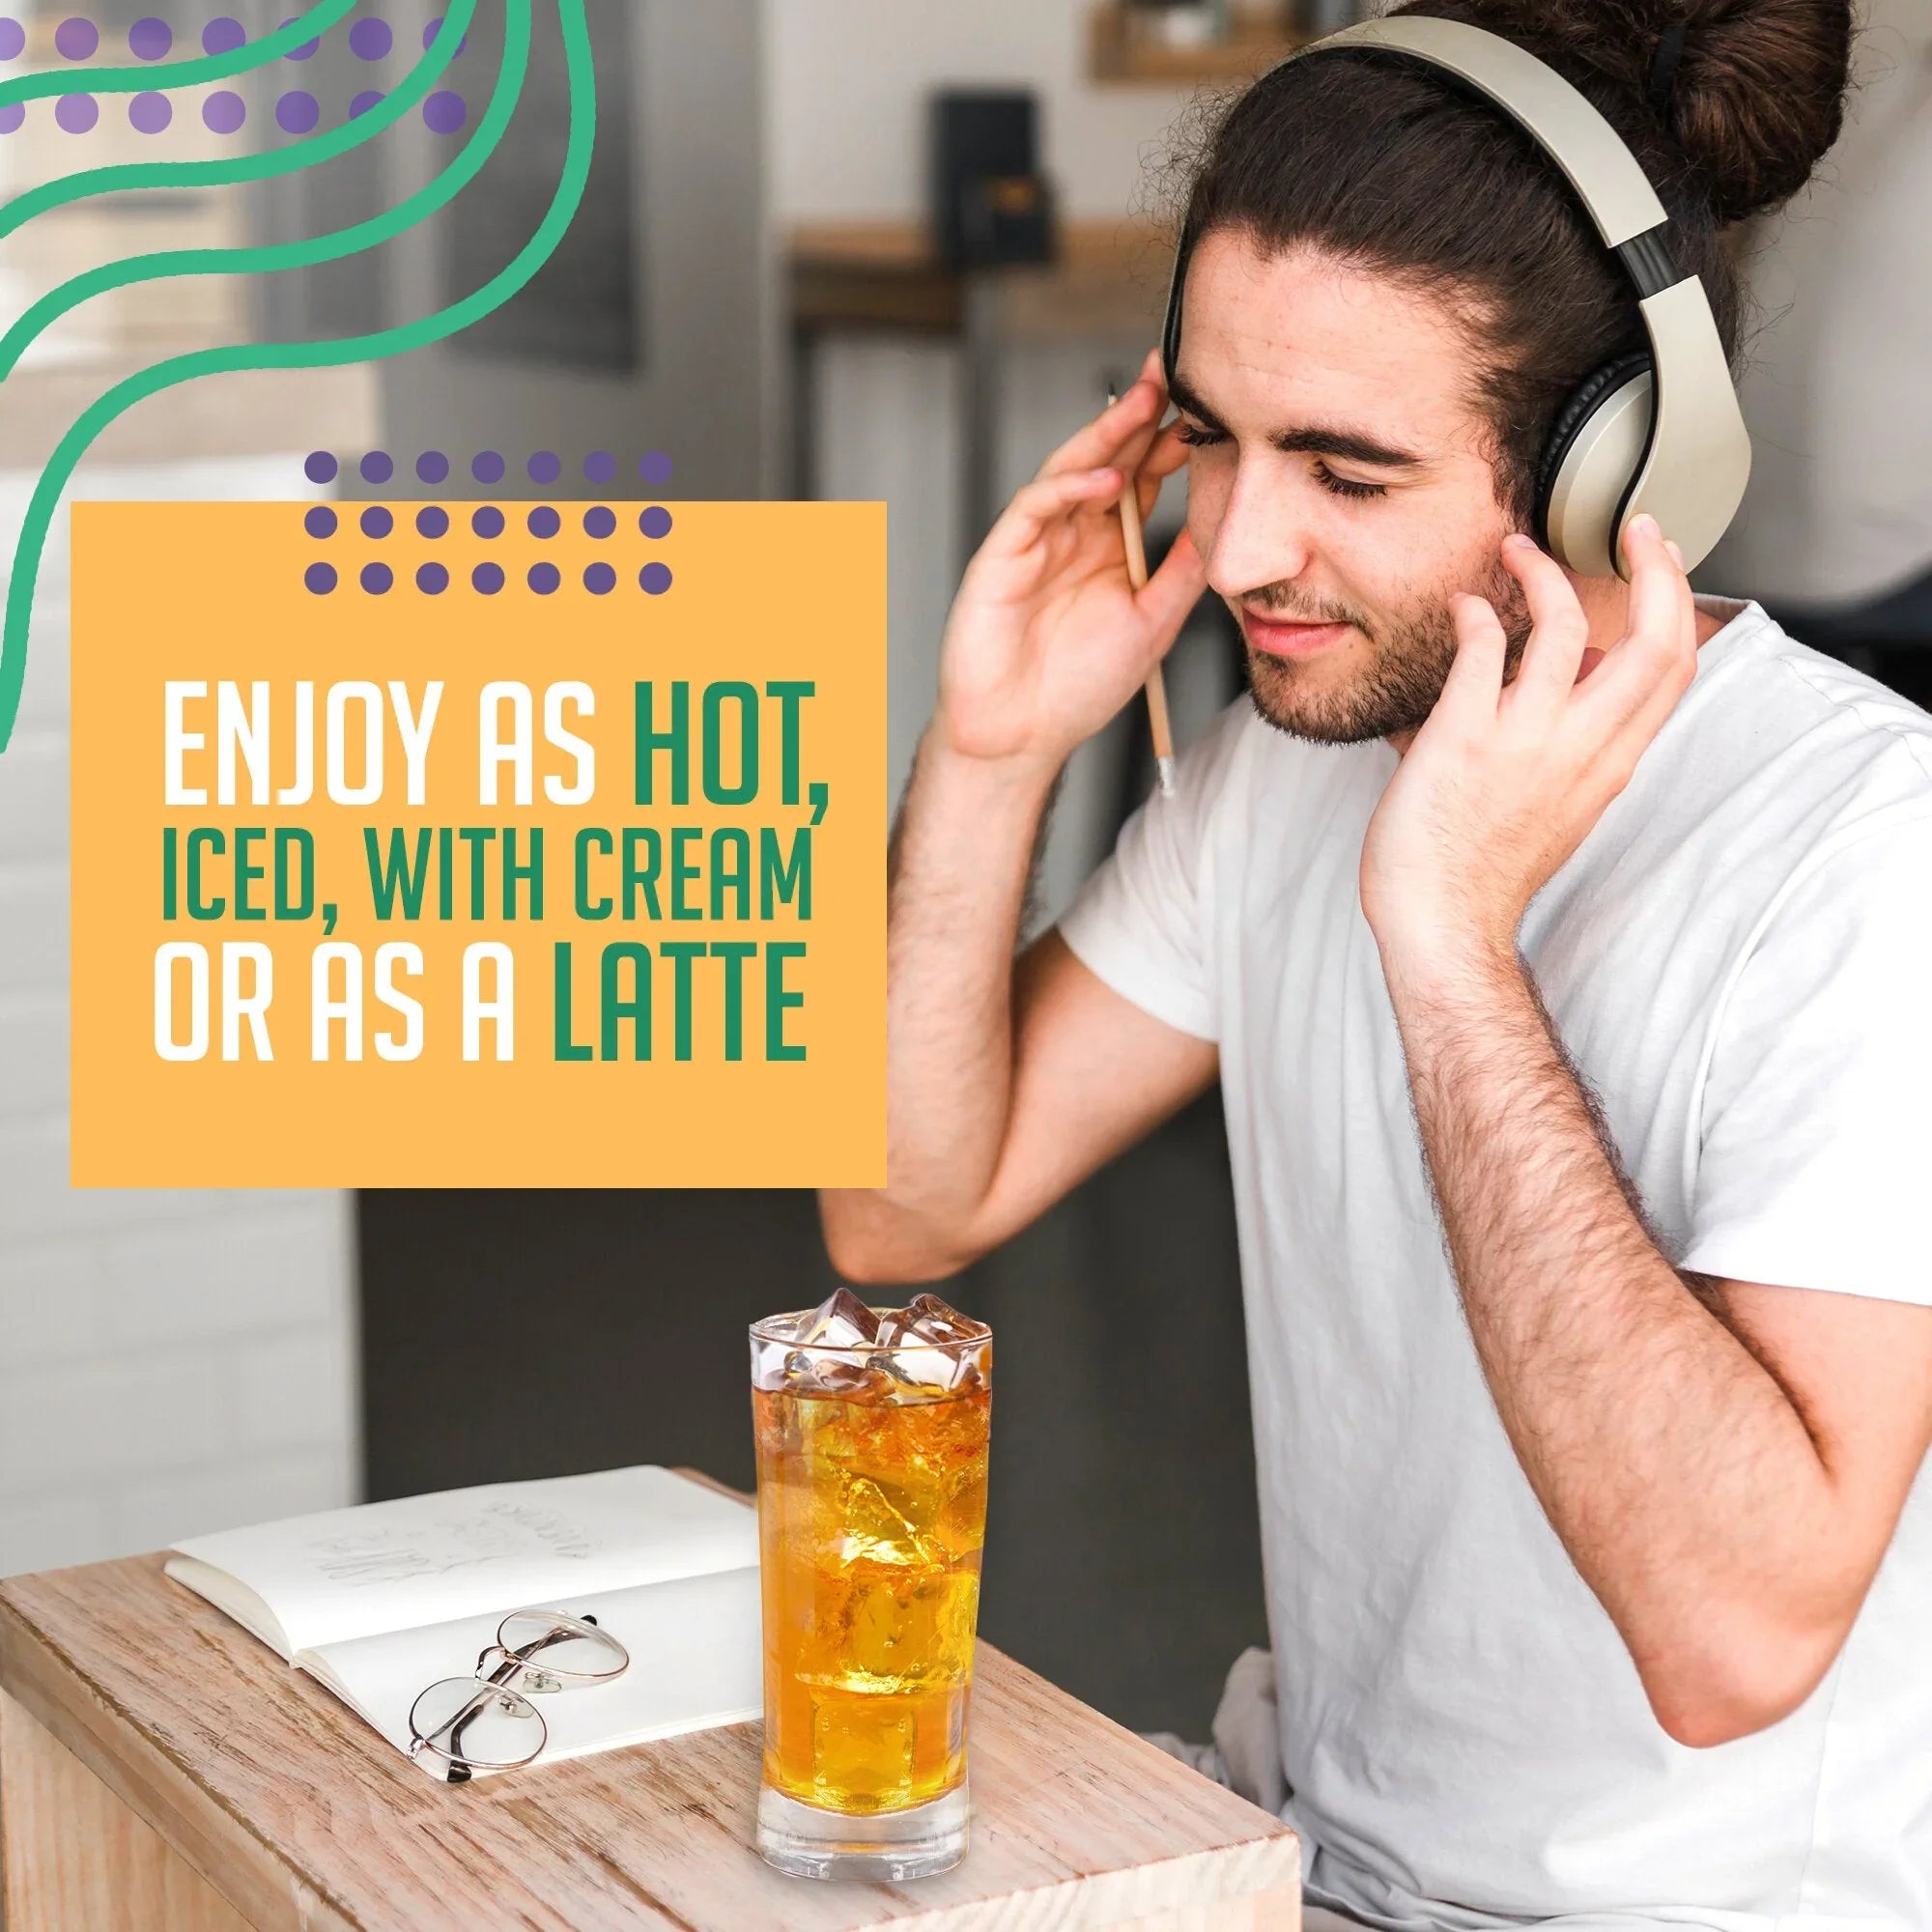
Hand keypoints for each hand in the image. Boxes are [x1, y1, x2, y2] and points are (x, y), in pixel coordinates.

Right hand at [934, 345, 1206, 777]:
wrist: (1021, 736)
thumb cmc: (1079, 687)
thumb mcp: (1153, 623)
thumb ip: (1182, 572)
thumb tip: (1225, 521)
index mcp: (1110, 546)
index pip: (1144, 477)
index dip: (1172, 440)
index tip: (1211, 408)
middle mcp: (1074, 533)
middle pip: (1109, 457)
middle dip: (1140, 415)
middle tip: (1174, 371)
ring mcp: (1036, 540)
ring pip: (1071, 469)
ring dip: (1106, 435)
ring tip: (1144, 403)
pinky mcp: (1001, 556)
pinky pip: (1034, 508)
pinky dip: (1067, 488)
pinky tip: (1103, 477)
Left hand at [1358, 515, 1697, 958]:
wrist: (1443, 924)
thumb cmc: (1486, 869)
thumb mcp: (1559, 803)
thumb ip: (1574, 740)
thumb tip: (1572, 675)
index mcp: (1610, 763)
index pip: (1675, 670)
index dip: (1678, 601)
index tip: (1660, 559)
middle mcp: (1581, 747)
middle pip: (1654, 640)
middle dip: (1654, 568)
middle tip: (1631, 527)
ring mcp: (1524, 741)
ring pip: (1562, 627)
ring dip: (1541, 573)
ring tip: (1516, 550)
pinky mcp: (1464, 739)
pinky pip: (1482, 651)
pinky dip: (1475, 615)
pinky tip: (1463, 609)